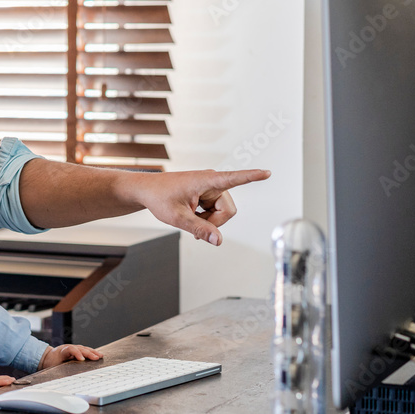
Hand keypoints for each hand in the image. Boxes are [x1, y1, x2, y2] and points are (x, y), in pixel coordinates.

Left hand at [38, 344, 102, 369]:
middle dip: (88, 353)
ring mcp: (73, 348)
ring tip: (100, 356)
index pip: (70, 349)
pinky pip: (85, 350)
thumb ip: (59, 370)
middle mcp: (68, 347)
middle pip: (80, 348)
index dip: (76, 353)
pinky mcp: (76, 350)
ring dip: (92, 352)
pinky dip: (91, 353)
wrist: (48, 357)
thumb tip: (66, 379)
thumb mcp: (52, 367)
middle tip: (96, 358)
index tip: (82, 359)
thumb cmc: (51, 363)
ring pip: (84, 349)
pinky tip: (97, 356)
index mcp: (62, 351)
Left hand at [135, 169, 270, 245]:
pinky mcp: (208, 193)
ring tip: (190, 218)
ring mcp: (210, 187)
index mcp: (206, 180)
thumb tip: (219, 241)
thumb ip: (199, 229)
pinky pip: (216, 211)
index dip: (251, 176)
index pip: (233, 178)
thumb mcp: (177, 217)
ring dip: (208, 221)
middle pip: (228, 210)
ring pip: (222, 213)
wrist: (147, 191)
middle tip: (194, 227)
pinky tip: (192, 216)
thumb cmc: (159, 197)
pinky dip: (205, 218)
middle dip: (214, 223)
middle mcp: (212, 181)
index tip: (267, 172)